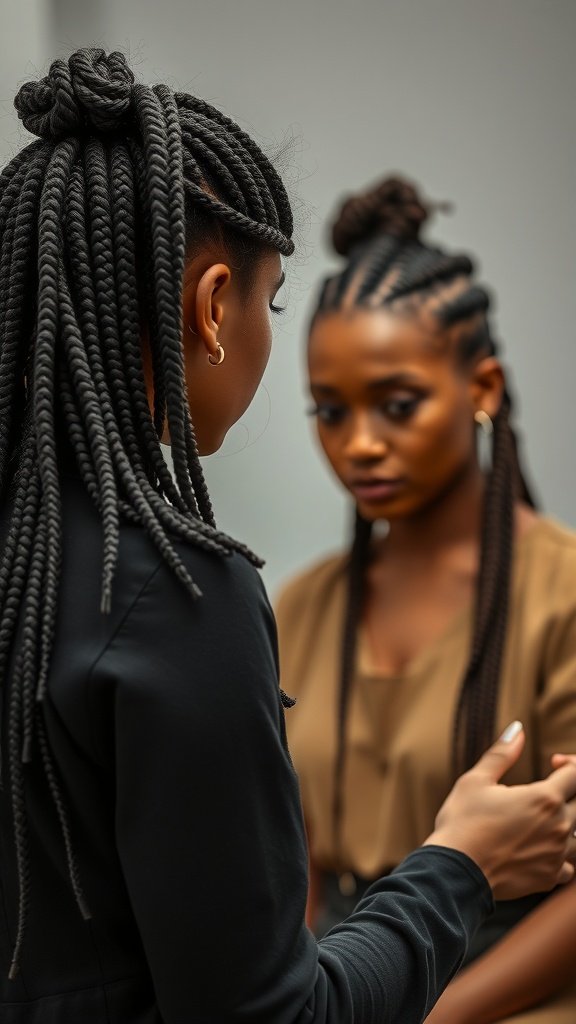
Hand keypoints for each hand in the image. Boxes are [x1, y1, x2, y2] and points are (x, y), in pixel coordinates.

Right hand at [424, 722, 575, 898]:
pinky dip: (562, 856)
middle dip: (569, 792)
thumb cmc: (462, 821)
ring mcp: (557, 855)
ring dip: (568, 824)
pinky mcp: (548, 877)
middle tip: (549, 789)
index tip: (553, 762)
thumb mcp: (476, 780)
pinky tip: (544, 848)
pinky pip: (570, 866)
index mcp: (545, 798)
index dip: (569, 763)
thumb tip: (517, 729)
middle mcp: (559, 827)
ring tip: (546, 819)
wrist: (454, 872)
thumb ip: (502, 753)